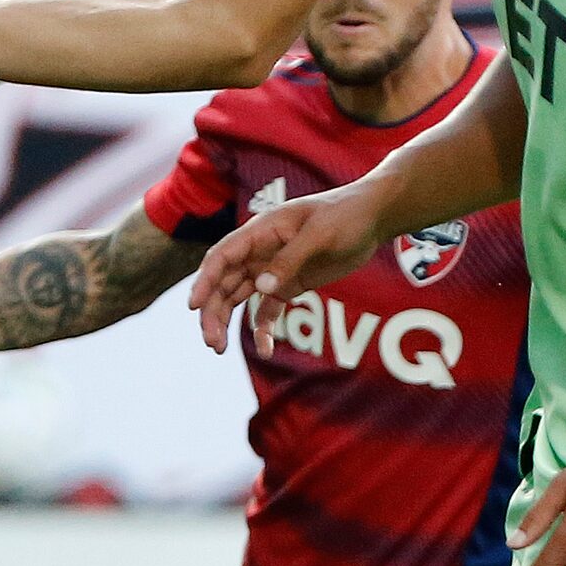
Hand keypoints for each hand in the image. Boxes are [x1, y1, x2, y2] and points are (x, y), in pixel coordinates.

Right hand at [189, 184, 388, 351]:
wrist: (372, 217)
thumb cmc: (345, 216)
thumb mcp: (319, 235)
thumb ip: (289, 260)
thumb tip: (261, 288)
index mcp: (261, 231)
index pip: (222, 256)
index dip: (205, 280)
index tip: (194, 306)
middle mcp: (260, 251)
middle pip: (224, 282)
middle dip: (212, 311)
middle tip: (212, 342)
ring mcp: (272, 268)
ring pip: (238, 297)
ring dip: (226, 321)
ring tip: (219, 349)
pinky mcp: (288, 284)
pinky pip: (267, 309)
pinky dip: (262, 328)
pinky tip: (266, 349)